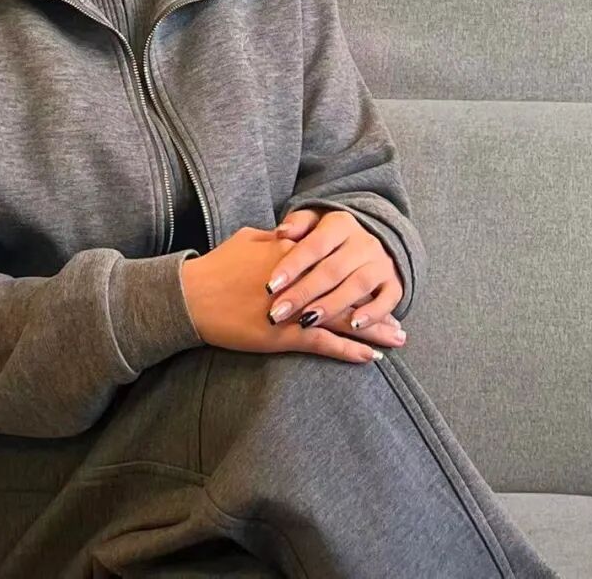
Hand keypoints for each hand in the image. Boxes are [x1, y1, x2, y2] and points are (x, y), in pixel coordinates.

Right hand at [181, 226, 402, 364]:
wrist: (191, 295)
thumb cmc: (217, 267)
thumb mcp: (249, 239)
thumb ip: (277, 238)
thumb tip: (294, 233)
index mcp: (294, 252)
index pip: (336, 263)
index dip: (360, 276)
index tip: (380, 284)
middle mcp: (301, 278)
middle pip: (348, 292)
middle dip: (376, 308)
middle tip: (400, 323)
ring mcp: (294, 308)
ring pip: (342, 319)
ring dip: (372, 331)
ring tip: (396, 340)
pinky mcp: (282, 334)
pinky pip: (323, 343)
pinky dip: (348, 350)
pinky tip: (369, 357)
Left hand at [264, 208, 404, 339]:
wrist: (372, 240)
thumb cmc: (329, 237)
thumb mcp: (314, 222)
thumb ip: (298, 224)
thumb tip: (281, 232)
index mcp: (341, 224)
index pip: (314, 245)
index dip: (292, 265)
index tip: (270, 285)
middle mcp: (364, 242)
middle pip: (332, 269)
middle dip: (304, 292)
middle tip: (277, 312)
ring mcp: (381, 263)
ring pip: (357, 285)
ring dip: (332, 305)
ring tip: (307, 321)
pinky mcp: (394, 283)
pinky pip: (388, 299)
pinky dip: (373, 313)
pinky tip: (354, 325)